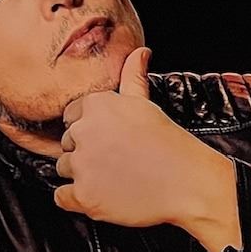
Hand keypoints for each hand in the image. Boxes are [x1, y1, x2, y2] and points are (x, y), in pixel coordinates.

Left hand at [54, 47, 241, 251]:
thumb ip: (133, 76)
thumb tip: (139, 51)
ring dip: (82, 176)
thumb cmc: (170, 143)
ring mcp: (82, 165)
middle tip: (115, 160)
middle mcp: (84, 131)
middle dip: (85, 152)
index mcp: (96, 105)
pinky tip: (102, 195)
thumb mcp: (146, 104)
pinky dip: (77, 199)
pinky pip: (62, 197)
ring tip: (112, 178)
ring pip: (64, 169)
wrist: (188, 184)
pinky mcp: (83, 196)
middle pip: (66, 143)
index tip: (108, 140)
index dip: (89, 129)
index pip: (70, 116)